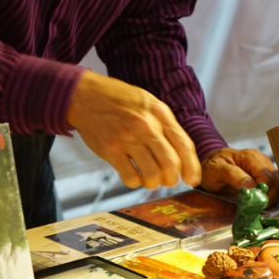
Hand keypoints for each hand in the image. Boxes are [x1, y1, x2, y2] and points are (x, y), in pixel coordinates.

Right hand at [67, 71, 200, 189]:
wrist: (85, 96)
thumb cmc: (119, 100)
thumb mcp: (149, 102)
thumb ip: (164, 124)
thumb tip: (180, 153)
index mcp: (160, 114)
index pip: (184, 145)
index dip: (192, 166)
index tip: (192, 179)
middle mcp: (147, 126)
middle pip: (171, 164)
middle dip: (172, 178)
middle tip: (169, 181)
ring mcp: (128, 139)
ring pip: (152, 174)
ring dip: (154, 182)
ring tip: (150, 179)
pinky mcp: (111, 150)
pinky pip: (130, 177)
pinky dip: (135, 182)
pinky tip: (133, 176)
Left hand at [199, 148, 278, 206]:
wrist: (210, 165)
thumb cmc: (212, 167)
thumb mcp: (216, 170)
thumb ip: (233, 176)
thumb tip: (251, 186)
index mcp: (251, 157)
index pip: (267, 177)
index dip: (263, 193)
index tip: (252, 204)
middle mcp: (262, 160)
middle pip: (277, 181)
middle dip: (269, 197)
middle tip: (256, 208)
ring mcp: (266, 167)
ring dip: (272, 198)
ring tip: (258, 205)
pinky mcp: (266, 176)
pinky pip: (276, 187)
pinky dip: (271, 197)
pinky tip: (260, 202)